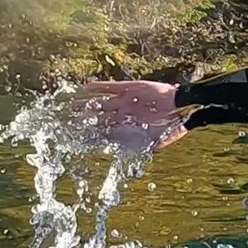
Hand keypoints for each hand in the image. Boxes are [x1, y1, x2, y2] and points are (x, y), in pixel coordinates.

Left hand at [75, 80, 189, 153]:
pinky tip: (86, 87)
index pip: (104, 133)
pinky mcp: (129, 88)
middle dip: (84, 121)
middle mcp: (122, 114)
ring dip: (87, 105)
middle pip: (98, 118)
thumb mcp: (156, 142)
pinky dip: (99, 87)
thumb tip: (127, 160)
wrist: (180, 105)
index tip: (76, 140)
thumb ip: (141, 149)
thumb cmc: (170, 126)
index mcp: (126, 128)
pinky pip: (110, 87)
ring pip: (100, 103)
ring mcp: (124, 101)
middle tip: (67, 124)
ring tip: (72, 106)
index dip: (90, 136)